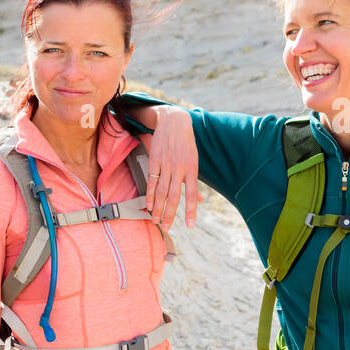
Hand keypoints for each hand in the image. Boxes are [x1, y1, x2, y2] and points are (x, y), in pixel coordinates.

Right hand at [136, 105, 200, 229]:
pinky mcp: (155, 160)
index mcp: (192, 170)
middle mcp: (179, 169)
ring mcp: (166, 165)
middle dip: (170, 214)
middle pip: (173, 196)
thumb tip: (200, 201)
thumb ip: (194, 183)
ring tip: (156, 220)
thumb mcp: (194, 161)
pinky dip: (150, 194)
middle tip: (166, 228)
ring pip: (161, 191)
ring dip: (158, 208)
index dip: (191, 211)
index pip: (192, 195)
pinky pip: (152, 180)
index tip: (189, 225)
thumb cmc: (186, 144)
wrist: (174, 122)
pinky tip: (149, 204)